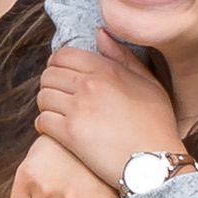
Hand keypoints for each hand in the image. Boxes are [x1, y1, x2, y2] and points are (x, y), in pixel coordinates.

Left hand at [37, 34, 184, 187]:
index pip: (63, 54)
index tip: (63, 76)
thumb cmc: (156, 125)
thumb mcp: (149, 83)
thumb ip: (123, 57)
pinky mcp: (69, 133)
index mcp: (106, 69)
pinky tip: (56, 130)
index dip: (58, 64)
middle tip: (60, 98)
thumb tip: (100, 34)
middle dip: (51, 85)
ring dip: (47, 105)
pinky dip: (44, 125)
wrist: (155, 163)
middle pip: (48, 74)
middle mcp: (88, 84)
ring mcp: (77, 108)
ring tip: (59, 114)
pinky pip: (41, 120)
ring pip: (42, 96)